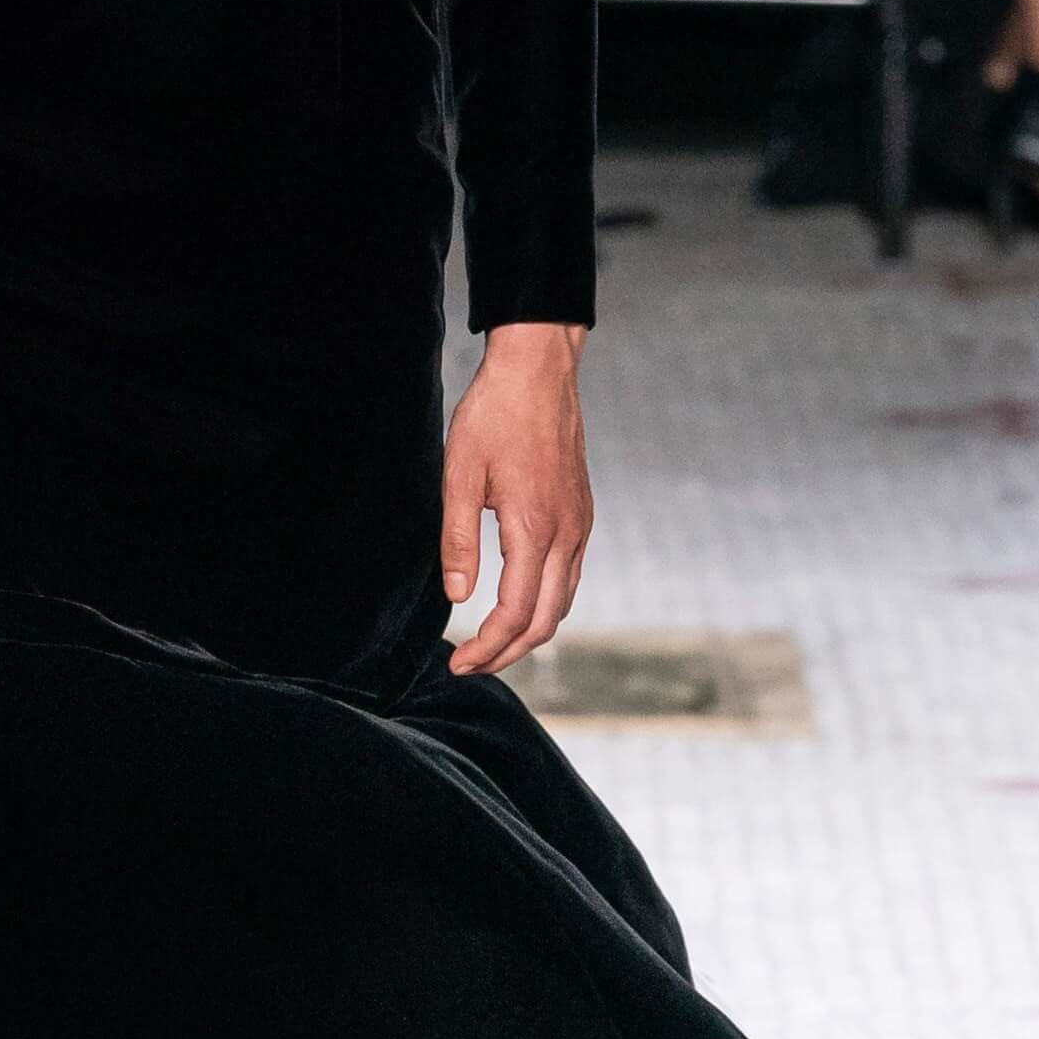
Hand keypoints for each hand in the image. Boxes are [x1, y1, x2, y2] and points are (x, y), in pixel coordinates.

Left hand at [441, 321, 590, 678]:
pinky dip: (545, 605)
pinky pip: (570, 578)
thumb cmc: (494, 416)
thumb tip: (456, 597)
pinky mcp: (582, 515)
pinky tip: (518, 605)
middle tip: (468, 665)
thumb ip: (457, 540)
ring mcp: (580, 526)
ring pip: (562, 603)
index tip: (456, 662)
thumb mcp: (459, 476)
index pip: (514, 612)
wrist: (538, 373)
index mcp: (534, 528)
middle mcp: (567, 534)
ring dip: (528, 633)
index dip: (486, 647)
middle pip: (545, 620)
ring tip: (489, 644)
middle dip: (506, 653)